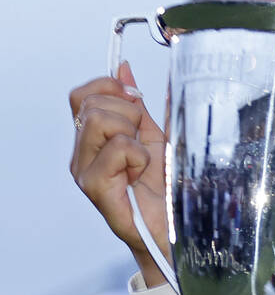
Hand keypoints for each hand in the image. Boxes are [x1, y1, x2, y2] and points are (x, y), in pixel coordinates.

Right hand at [69, 64, 168, 286]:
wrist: (173, 227)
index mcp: (92, 139)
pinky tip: (140, 175)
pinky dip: (138, 157)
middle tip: (143, 141)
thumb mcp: (154, 137)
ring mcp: (83, 170)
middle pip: (93, 104)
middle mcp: (81, 153)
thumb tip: (124, 67)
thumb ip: (139, 105)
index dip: (110, 87)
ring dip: (133, 135)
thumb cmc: (164, 187)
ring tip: (141, 160)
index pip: (82, 95)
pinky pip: (116, 149)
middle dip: (129, 113)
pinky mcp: (94, 186)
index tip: (138, 101)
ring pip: (100, 121)